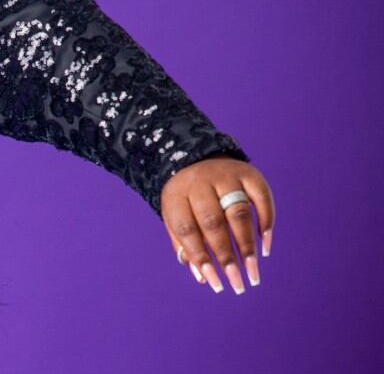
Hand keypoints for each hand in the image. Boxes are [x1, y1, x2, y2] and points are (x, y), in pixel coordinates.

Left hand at [160, 155, 274, 294]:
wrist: (197, 157)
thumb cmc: (186, 198)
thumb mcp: (176, 215)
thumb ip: (185, 245)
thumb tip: (203, 278)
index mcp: (176, 194)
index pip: (186, 229)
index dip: (200, 258)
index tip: (215, 283)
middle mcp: (200, 182)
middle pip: (214, 223)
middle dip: (227, 256)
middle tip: (238, 283)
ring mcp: (225, 175)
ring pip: (239, 213)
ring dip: (248, 246)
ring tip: (253, 273)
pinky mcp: (249, 172)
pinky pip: (262, 199)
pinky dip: (266, 223)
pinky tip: (265, 247)